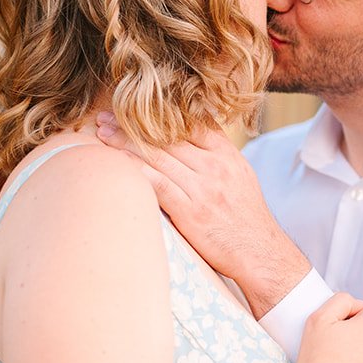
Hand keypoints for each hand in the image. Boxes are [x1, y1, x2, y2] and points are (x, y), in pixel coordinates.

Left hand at [94, 115, 308, 317]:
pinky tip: (115, 164)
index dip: (158, 112)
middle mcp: (215, 167)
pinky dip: (134, 171)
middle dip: (132, 124)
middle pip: (167, 136)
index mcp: (227, 155)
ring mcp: (203, 188)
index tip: (133, 106)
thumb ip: (216, 156)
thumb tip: (188, 139)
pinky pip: (158, 184)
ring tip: (101, 134)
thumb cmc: (246, 220)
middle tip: (105, 115)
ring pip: (157, 156)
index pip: (190, 122)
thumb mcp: (240, 177)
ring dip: (125, 143)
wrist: (261, 255)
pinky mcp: (191, 211)